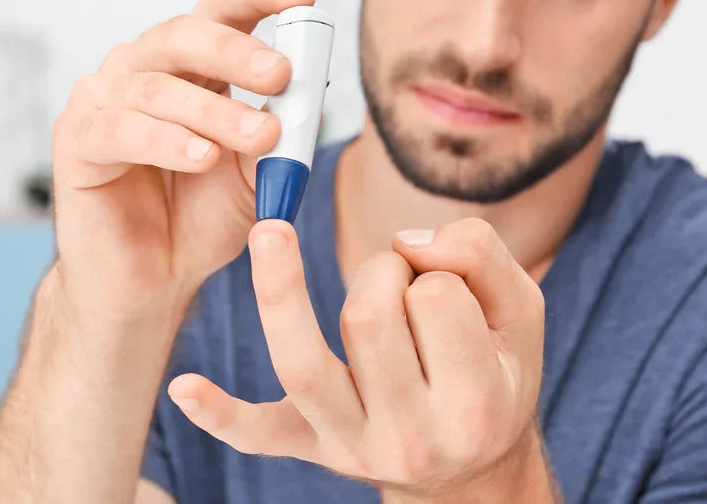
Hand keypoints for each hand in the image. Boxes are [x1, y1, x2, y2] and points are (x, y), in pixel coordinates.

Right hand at [51, 0, 315, 322]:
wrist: (153, 281)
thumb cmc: (200, 218)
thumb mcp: (256, 173)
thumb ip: (276, 133)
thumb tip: (303, 96)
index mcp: (191, 66)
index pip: (221, 8)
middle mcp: (143, 69)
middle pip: (184, 33)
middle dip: (237, 51)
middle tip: (280, 75)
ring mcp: (104, 101)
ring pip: (158, 88)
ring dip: (214, 112)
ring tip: (260, 138)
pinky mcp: (76, 141)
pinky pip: (122, 131)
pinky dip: (168, 142)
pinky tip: (203, 158)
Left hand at [166, 218, 552, 501]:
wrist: (471, 469)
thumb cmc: (496, 374)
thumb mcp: (520, 312)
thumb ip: (479, 254)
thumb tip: (405, 238)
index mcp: (475, 403)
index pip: (435, 298)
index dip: (432, 267)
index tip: (438, 277)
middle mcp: (412, 436)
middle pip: (366, 318)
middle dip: (378, 272)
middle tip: (395, 281)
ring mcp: (353, 447)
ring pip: (304, 363)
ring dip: (284, 290)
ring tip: (273, 236)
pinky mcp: (311, 447)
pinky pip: (259, 435)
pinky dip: (222, 414)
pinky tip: (186, 388)